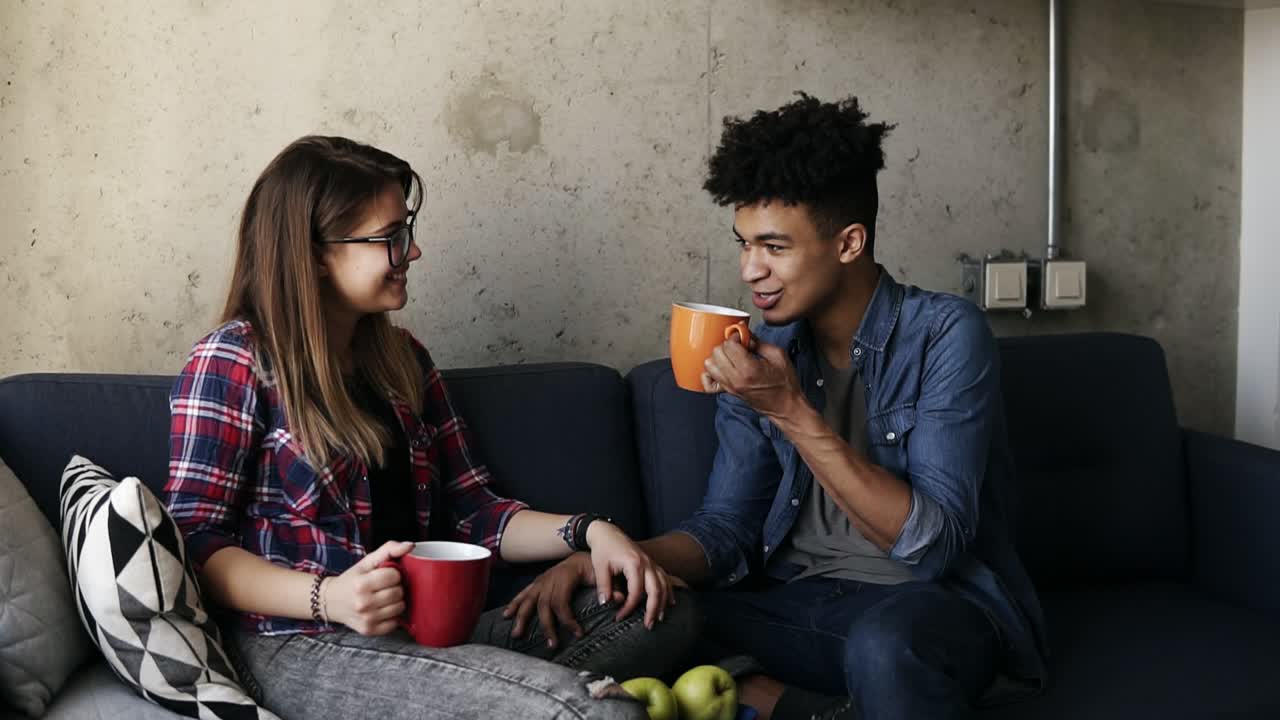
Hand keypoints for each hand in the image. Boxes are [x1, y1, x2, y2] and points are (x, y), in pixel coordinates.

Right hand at [323, 540, 412, 634]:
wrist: (331, 601)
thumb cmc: (352, 580)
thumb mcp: (367, 561)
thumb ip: (389, 550)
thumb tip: (410, 546)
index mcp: (361, 584)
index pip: (394, 576)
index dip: (393, 573)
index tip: (385, 575)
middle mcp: (362, 603)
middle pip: (398, 592)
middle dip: (396, 587)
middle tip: (385, 587)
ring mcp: (366, 619)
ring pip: (400, 608)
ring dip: (396, 601)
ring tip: (384, 597)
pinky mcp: (369, 630)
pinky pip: (395, 623)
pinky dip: (392, 616)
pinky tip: (382, 610)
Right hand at [503, 552, 617, 647]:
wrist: (585, 550)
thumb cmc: (594, 565)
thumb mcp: (605, 573)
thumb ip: (612, 587)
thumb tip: (619, 600)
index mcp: (565, 576)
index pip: (562, 602)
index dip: (568, 620)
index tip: (579, 634)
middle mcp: (550, 579)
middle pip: (543, 605)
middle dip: (546, 626)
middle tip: (553, 645)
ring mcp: (542, 580)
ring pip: (529, 600)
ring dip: (522, 618)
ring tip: (517, 635)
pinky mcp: (538, 583)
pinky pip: (524, 594)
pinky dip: (514, 604)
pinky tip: (506, 615)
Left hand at [585, 521, 679, 629]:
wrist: (607, 532)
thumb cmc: (603, 549)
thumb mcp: (600, 567)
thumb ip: (604, 586)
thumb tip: (606, 604)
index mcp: (634, 564)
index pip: (635, 593)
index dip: (629, 608)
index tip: (619, 617)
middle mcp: (647, 563)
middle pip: (656, 590)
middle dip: (653, 610)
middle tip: (648, 626)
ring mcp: (651, 562)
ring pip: (664, 585)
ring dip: (663, 603)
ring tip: (659, 618)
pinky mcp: (652, 563)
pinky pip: (665, 578)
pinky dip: (669, 591)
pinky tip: (670, 602)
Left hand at [702, 337, 804, 418]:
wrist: (785, 406)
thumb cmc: (785, 385)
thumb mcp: (778, 356)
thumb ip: (759, 343)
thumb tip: (746, 335)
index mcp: (749, 369)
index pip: (729, 346)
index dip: (735, 337)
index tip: (742, 337)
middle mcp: (736, 379)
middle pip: (717, 353)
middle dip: (727, 345)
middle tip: (738, 345)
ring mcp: (729, 386)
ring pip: (709, 364)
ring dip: (718, 356)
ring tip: (731, 355)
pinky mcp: (727, 391)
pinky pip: (707, 382)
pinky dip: (710, 372)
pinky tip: (721, 367)